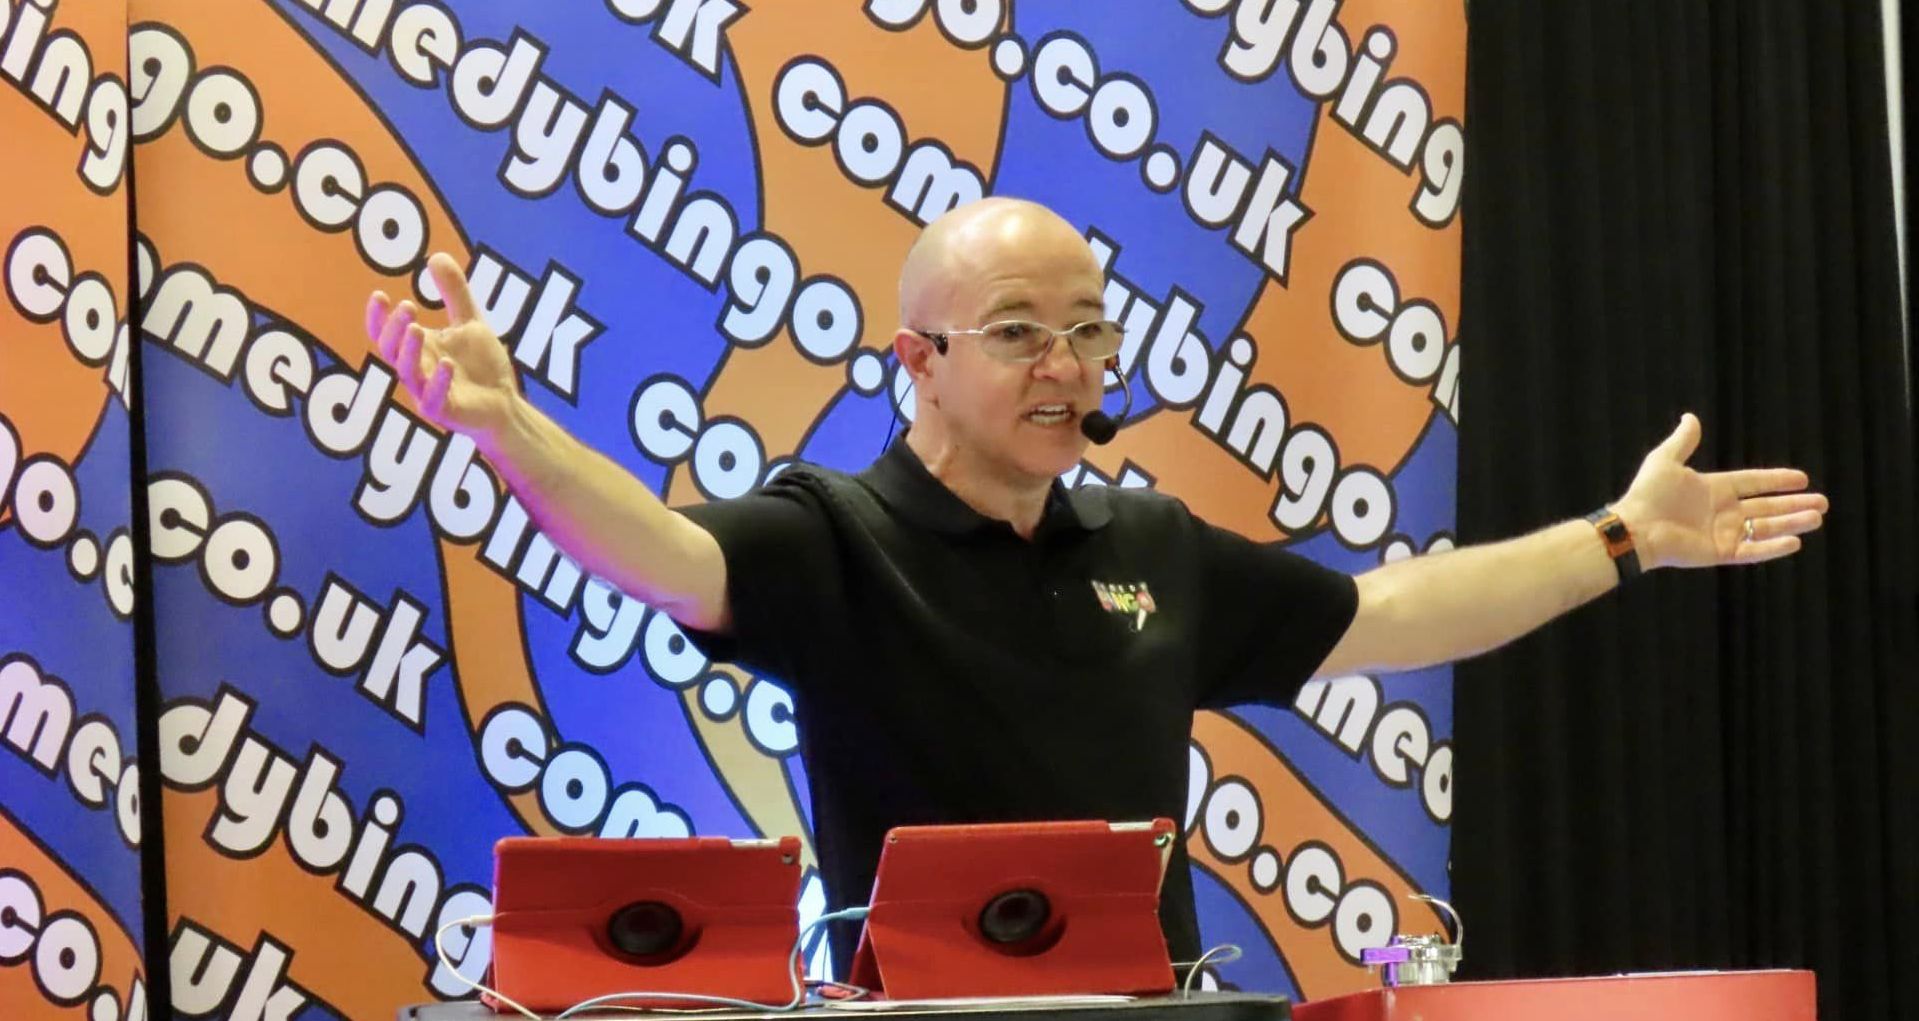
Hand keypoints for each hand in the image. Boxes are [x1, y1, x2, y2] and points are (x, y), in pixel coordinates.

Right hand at [365, 253, 519, 444]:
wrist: (506, 404)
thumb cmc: (481, 366)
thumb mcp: (470, 322)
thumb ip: (454, 293)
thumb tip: (435, 256)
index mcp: (417, 349)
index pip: (385, 332)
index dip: (378, 316)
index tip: (379, 294)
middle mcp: (416, 370)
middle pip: (391, 350)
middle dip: (394, 328)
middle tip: (407, 307)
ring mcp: (427, 392)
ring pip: (408, 373)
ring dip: (410, 351)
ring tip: (418, 329)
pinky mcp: (445, 412)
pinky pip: (434, 400)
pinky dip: (439, 381)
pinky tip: (448, 363)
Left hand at [1612, 413, 1827, 569]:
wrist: (1635, 526)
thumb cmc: (1648, 493)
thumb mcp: (1665, 460)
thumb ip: (1683, 441)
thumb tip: (1690, 417)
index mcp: (1714, 489)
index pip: (1753, 483)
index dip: (1777, 480)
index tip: (1803, 478)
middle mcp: (1722, 511)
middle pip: (1766, 507)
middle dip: (1794, 505)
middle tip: (1823, 503)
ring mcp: (1723, 533)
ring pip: (1766, 528)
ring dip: (1792, 523)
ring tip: (1817, 518)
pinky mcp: (1720, 552)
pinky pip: (1752, 550)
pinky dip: (1772, 547)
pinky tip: (1794, 541)